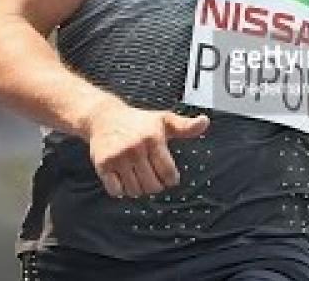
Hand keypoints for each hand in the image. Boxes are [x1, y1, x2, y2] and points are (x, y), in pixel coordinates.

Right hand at [86, 103, 209, 198]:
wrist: (104, 117)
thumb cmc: (138, 121)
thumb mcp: (164, 120)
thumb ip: (186, 126)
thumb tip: (205, 122)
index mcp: (153, 138)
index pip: (168, 174)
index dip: (170, 180)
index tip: (167, 176)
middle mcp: (135, 148)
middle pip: (152, 186)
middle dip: (155, 185)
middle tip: (151, 175)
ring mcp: (118, 157)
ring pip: (135, 191)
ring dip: (138, 189)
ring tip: (137, 175)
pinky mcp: (102, 164)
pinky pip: (116, 191)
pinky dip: (121, 190)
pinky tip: (123, 178)